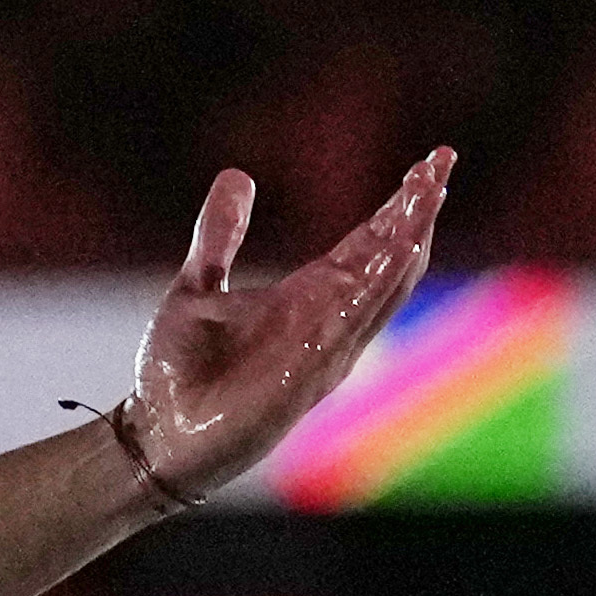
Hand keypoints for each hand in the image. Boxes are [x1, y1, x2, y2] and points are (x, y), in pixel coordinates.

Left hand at [124, 151, 453, 499]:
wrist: (153, 434)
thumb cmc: (176, 371)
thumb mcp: (196, 287)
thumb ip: (219, 236)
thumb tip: (237, 175)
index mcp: (306, 297)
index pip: (369, 243)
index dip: (400, 205)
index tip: (430, 161)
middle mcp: (326, 319)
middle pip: (390, 259)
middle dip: (417, 211)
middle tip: (442, 161)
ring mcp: (325, 347)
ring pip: (383, 287)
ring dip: (408, 239)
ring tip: (432, 192)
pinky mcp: (309, 373)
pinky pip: (352, 323)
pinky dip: (377, 286)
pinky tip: (400, 251)